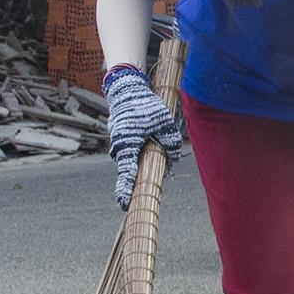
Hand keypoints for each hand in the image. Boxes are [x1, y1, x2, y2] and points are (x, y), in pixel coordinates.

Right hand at [103, 64, 186, 209]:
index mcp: (127, 145)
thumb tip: (175, 154)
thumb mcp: (162, 120)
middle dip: (143, 172)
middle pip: (132, 168)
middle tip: (157, 166)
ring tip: (156, 141)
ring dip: (144, 156)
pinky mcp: (121, 138)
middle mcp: (119, 147)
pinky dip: (141, 147)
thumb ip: (170, 139)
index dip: (126, 189)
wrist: (127, 89)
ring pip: (133, 157)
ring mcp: (118, 142)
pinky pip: (132, 149)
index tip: (124, 204)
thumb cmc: (144, 104)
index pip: (126, 173)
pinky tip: (149, 135)